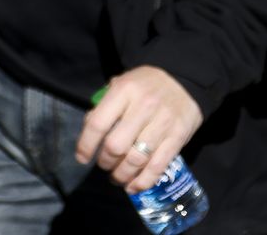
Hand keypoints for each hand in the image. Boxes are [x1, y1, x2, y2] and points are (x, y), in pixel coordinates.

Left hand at [75, 66, 203, 193]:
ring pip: (137, 159)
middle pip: (116, 145)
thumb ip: (104, 105)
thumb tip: (89, 129)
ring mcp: (163, 123)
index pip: (98, 123)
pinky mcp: (178, 137)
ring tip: (117, 177)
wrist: (184, 79)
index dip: (86, 144)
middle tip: (103, 165)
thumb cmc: (144, 84)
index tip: (82, 157)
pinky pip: (159, 165)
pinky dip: (144, 181)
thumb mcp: (120, 84)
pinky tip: (134, 186)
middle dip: (105, 161)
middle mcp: (143, 107)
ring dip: (123, 174)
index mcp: (123, 91)